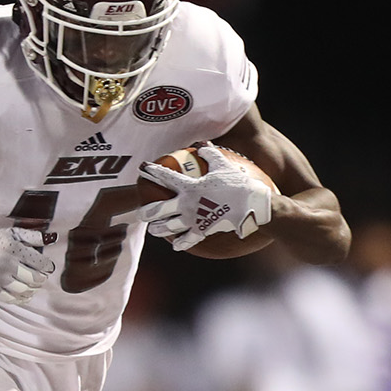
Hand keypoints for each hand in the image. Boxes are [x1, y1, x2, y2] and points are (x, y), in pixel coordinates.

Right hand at [0, 226, 54, 304]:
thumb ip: (33, 236)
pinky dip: (22, 298)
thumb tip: (54, 238)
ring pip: (25, 290)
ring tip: (34, 285)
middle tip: (41, 277)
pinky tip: (25, 294)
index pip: (40, 263)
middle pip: (34, 278)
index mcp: (14, 249)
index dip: (48, 267)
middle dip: (41, 279)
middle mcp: (8, 265)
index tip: (48, 268)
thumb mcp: (12, 233)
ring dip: (33, 289)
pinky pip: (12, 298)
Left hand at [136, 146, 272, 250]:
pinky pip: (188, 240)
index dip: (152, 171)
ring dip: (158, 229)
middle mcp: (187, 205)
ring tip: (152, 230)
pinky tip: (176, 246)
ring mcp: (193, 220)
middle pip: (159, 210)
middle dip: (146, 211)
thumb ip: (210, 153)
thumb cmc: (237, 183)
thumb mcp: (223, 165)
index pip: (165, 177)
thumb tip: (202, 143)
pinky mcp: (202, 231)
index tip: (142, 168)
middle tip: (140, 212)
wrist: (250, 206)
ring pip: (168, 228)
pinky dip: (181, 243)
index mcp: (190, 187)